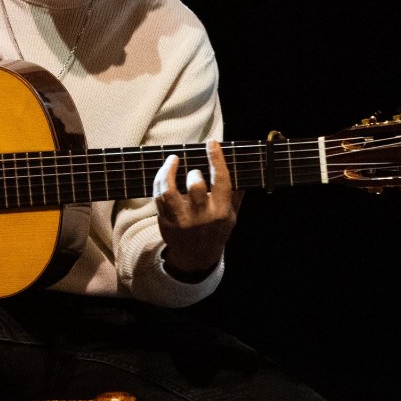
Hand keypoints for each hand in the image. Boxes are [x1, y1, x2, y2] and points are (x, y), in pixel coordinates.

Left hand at [153, 138, 241, 278]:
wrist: (197, 257)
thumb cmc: (216, 231)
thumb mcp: (232, 216)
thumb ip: (236, 193)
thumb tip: (242, 167)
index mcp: (221, 211)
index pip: (221, 181)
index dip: (216, 159)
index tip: (212, 143)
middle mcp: (201, 216)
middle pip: (195, 186)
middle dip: (194, 173)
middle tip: (193, 170)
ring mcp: (181, 219)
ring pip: (169, 191)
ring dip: (168, 172)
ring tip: (171, 160)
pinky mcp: (165, 221)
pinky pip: (158, 197)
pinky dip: (159, 181)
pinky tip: (164, 173)